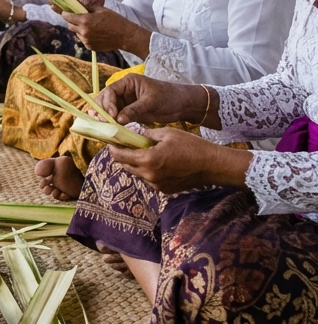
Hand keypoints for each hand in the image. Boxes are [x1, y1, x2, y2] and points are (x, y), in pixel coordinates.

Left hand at [61, 7, 148, 54]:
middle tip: (78, 18)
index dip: (65, 14)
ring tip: (90, 26)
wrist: (125, 36)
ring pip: (76, 33)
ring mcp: (86, 41)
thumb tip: (76, 5)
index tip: (66, 12)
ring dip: (79, 29)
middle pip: (69, 26)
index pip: (67, 17)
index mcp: (85, 20)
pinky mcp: (90, 47)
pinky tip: (95, 33)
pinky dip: (85, 36)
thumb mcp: (100, 9)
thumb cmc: (114, 20)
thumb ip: (87, 7)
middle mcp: (83, 32)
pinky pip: (83, 40)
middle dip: (71, 21)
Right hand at [97, 73, 209, 126]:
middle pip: (106, 99)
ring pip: (109, 109)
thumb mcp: (151, 102)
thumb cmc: (169, 97)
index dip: (108, 103)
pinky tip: (111, 130)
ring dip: (106, 118)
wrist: (183, 105)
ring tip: (104, 128)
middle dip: (102, 110)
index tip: (112, 116)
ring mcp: (126, 102)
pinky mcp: (129, 112)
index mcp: (128, 82)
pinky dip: (113, 123)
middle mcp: (124, 91)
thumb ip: (134, 110)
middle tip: (103, 123)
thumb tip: (118, 120)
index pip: (111, 91)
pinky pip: (117, 117)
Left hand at [110, 128, 251, 193]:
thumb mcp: (166, 133)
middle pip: (126, 165)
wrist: (212, 165)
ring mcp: (157, 185)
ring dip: (135, 163)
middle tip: (124, 144)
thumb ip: (146, 135)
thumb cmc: (191, 145)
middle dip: (122, 155)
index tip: (111, 141)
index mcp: (148, 160)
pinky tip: (156, 161)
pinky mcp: (164, 190)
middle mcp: (149, 175)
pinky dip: (147, 170)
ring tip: (142, 151)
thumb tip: (133, 136)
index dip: (113, 148)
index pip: (120, 156)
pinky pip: (148, 179)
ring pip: (136, 173)